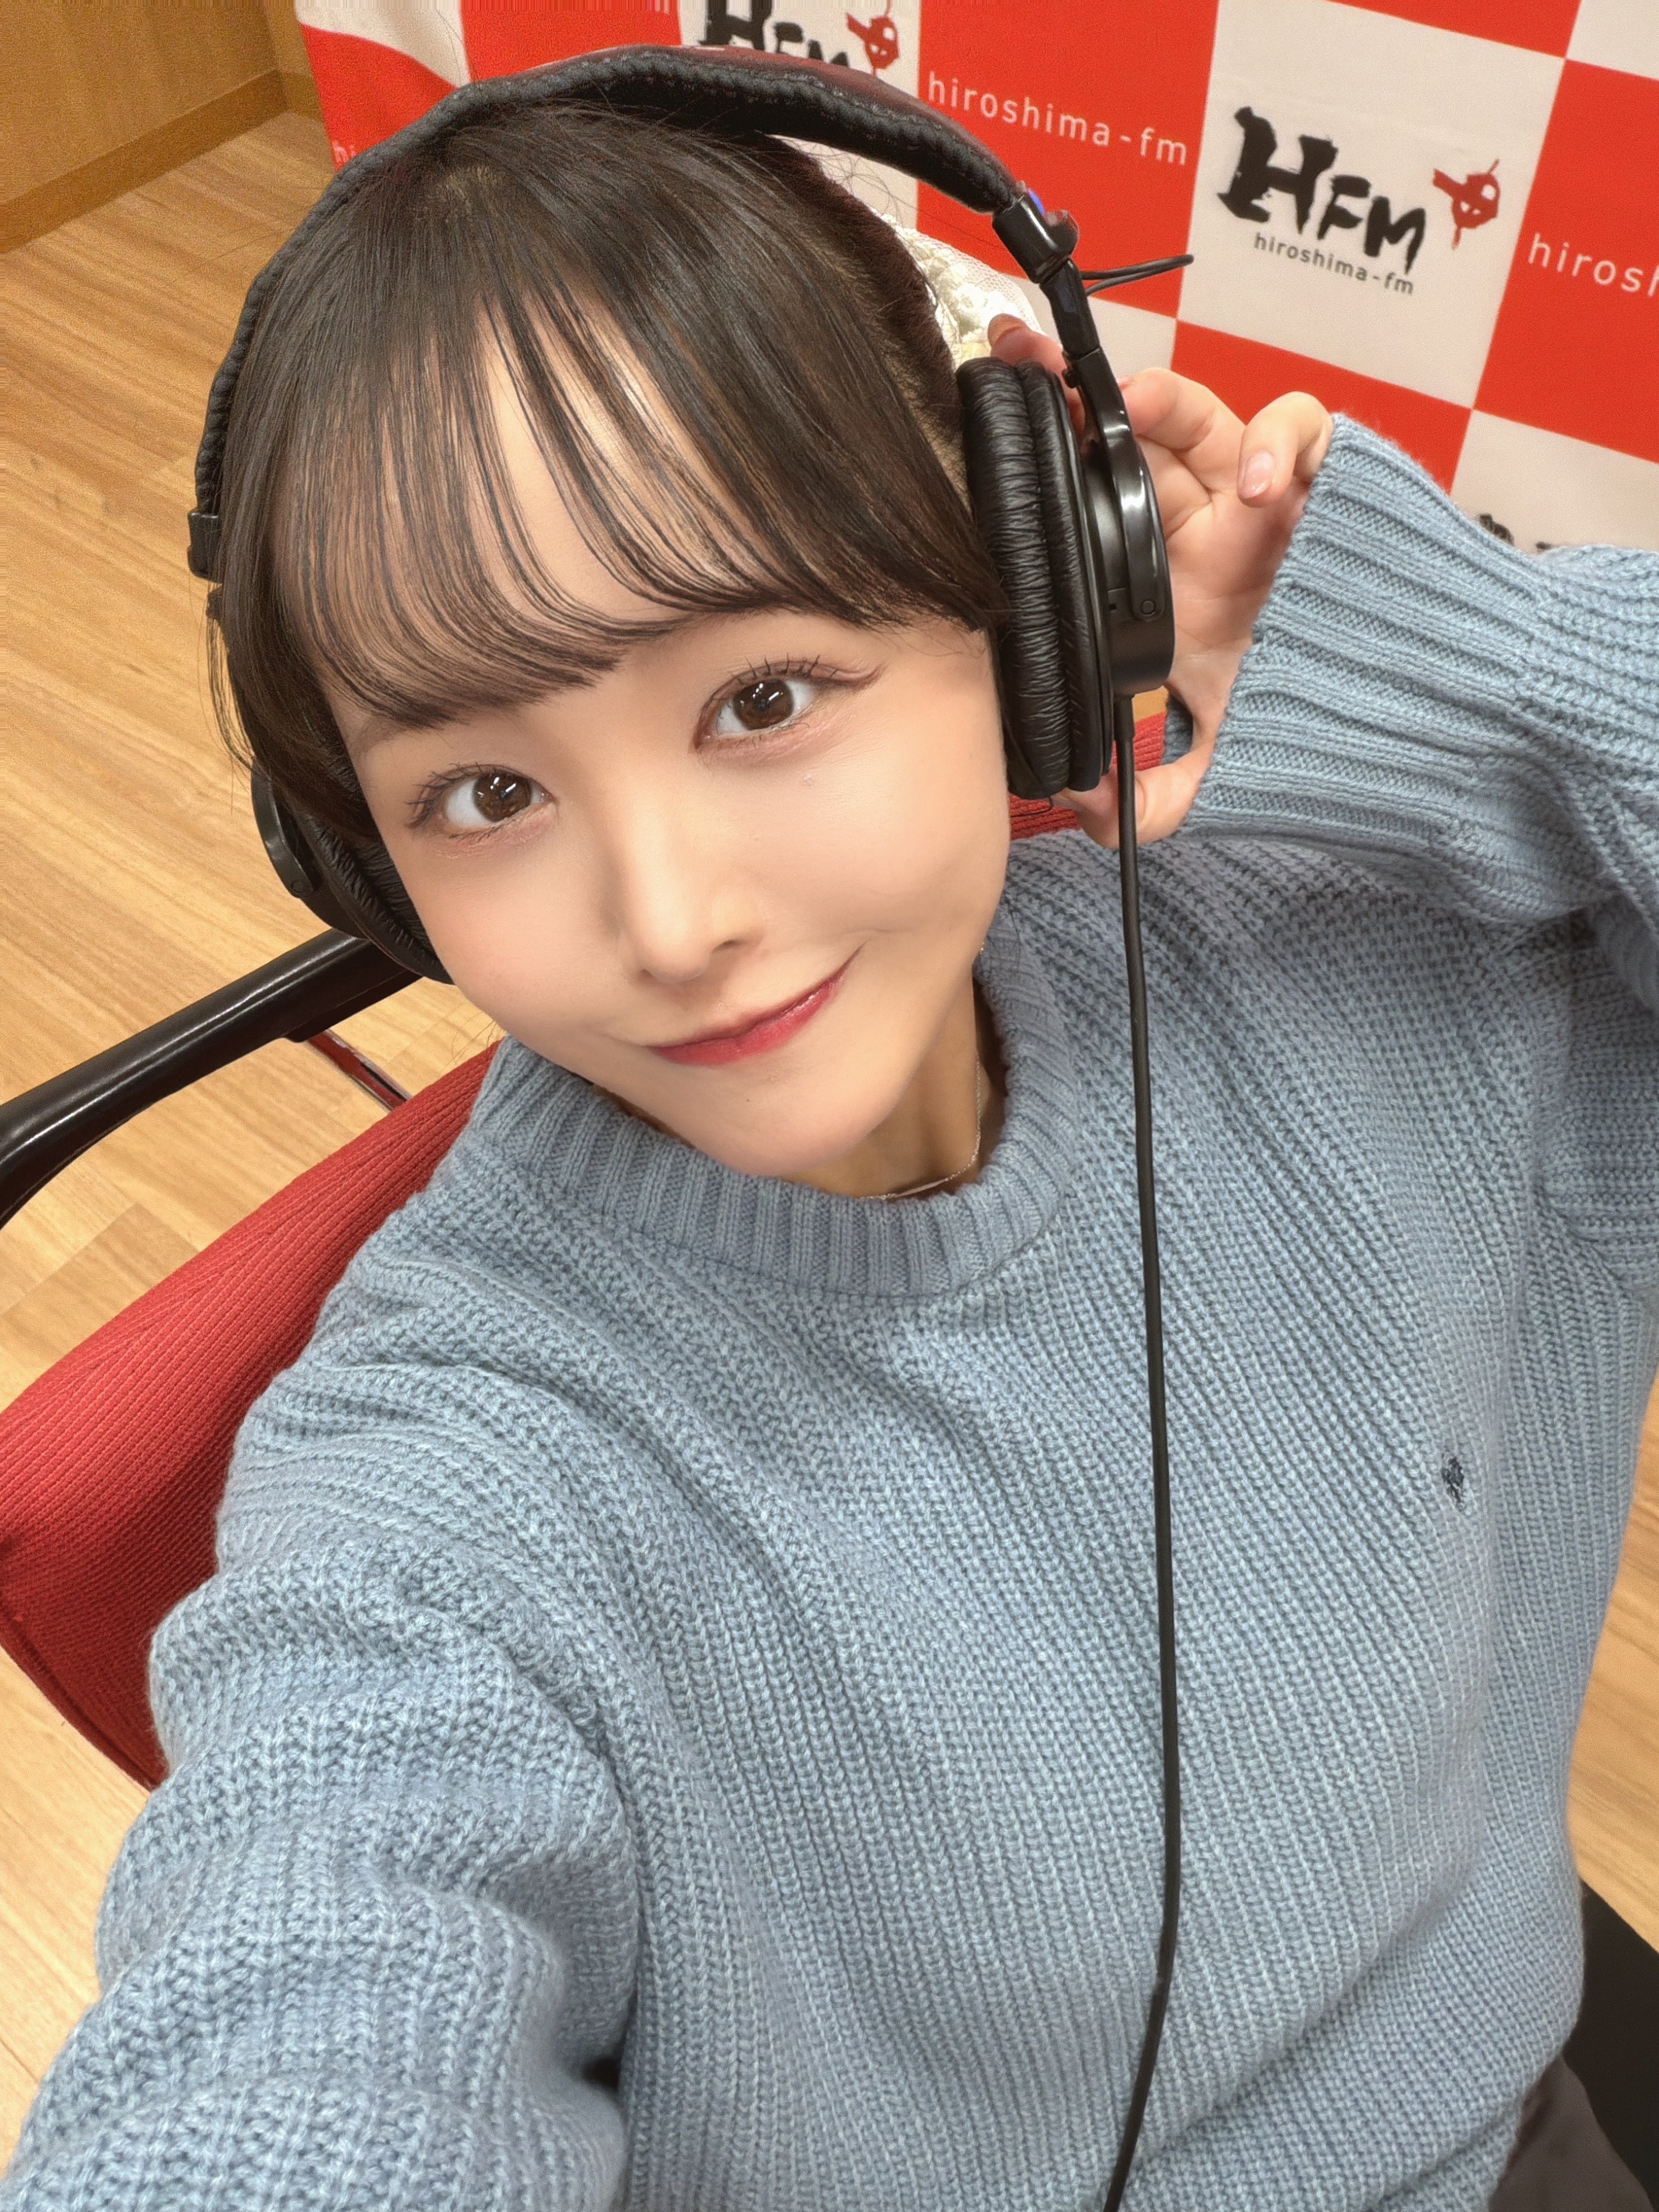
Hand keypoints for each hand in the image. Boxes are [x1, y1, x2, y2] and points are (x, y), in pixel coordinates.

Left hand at [986, 319, 1331, 847]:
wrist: (1404, 709)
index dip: (1043, 478)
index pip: (1089, 514)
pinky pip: (1298, 428)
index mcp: (1162, 581)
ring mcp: (1260, 497)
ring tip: (1137, 410)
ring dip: (1163, 401)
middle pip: (1126, 445)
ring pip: (1197, 418)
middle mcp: (1201, 528)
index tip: (990, 452)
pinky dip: (1277, 442)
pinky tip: (1261, 487)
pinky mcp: (1326, 480)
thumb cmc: (1310, 712)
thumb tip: (1087, 809)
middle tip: (1032, 378)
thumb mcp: (1219, 765)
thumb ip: (1152, 796)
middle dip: (1077, 403)